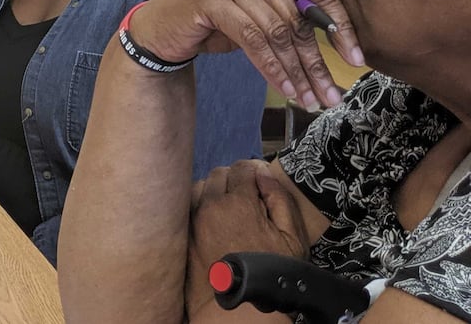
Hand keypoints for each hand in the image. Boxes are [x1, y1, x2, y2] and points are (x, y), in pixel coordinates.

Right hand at [126, 0, 360, 110]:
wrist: (161, 26)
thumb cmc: (213, 22)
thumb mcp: (257, 17)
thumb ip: (288, 20)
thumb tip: (336, 48)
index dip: (340, 27)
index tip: (355, 59)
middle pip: (297, 19)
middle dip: (316, 64)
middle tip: (330, 95)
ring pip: (277, 33)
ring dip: (296, 72)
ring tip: (307, 99)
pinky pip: (253, 39)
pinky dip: (271, 67)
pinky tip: (283, 87)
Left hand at [185, 160, 309, 316]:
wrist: (241, 307)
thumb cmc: (272, 273)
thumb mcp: (292, 237)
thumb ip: (280, 200)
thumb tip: (265, 176)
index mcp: (239, 203)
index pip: (242, 168)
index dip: (254, 171)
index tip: (260, 182)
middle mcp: (211, 206)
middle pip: (218, 174)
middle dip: (234, 179)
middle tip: (247, 196)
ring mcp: (193, 220)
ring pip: (199, 187)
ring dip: (214, 190)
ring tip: (229, 207)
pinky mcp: (184, 234)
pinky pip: (187, 207)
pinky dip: (199, 205)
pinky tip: (212, 219)